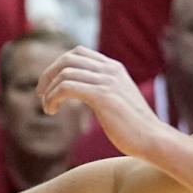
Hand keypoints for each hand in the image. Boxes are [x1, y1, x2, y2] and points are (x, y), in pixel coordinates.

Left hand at [39, 46, 165, 159]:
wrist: (152, 139)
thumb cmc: (134, 127)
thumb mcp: (118, 101)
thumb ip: (103, 91)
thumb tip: (85, 93)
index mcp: (114, 68)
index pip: (78, 53)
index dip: (58, 66)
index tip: (49, 85)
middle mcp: (110, 70)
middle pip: (68, 58)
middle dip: (48, 75)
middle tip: (40, 94)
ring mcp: (106, 81)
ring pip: (65, 73)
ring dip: (49, 91)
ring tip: (47, 108)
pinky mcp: (102, 96)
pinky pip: (67, 87)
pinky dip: (53, 97)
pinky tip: (52, 110)